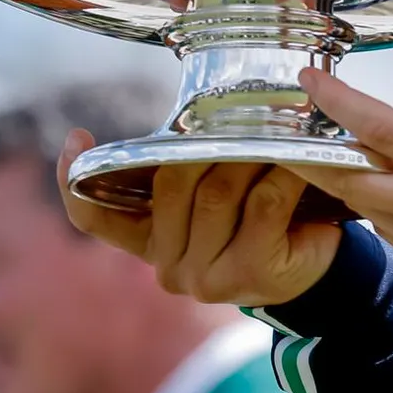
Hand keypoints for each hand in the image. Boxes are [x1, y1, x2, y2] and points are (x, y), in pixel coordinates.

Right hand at [58, 138, 341, 305]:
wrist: (316, 267)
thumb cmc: (262, 221)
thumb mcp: (214, 200)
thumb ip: (187, 175)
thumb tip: (191, 116)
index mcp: (151, 243)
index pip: (98, 219)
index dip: (78, 179)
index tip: (76, 137)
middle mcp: (169, 266)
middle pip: (172, 186)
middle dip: (206, 146)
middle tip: (238, 117)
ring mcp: (206, 276)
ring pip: (217, 192)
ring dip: (249, 157)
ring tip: (272, 135)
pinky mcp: (250, 272)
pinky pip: (263, 204)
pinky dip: (282, 176)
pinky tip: (295, 163)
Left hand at [286, 0, 392, 291]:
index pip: (380, 127)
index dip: (337, 102)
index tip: (308, 79)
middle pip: (350, 176)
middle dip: (315, 150)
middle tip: (294, 122)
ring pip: (361, 205)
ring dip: (345, 177)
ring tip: (330, 148)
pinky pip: (384, 230)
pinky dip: (373, 205)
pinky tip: (375, 184)